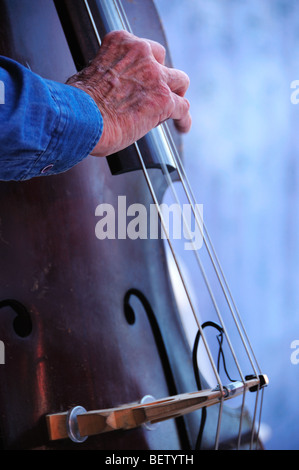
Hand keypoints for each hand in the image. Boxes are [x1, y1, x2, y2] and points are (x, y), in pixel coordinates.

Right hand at [66, 30, 190, 156]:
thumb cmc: (77, 104)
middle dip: (161, 78)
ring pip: (180, 82)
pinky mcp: (163, 100)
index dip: (143, 68)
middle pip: (163, 62)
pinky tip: (182, 126)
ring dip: (176, 95)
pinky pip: (183, 107)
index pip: (142, 51)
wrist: (81, 118)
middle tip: (156, 94)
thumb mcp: (88, 75)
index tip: (142, 81)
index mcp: (120, 44)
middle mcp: (141, 54)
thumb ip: (104, 77)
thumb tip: (105, 92)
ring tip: (173, 110)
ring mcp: (155, 76)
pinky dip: (183, 119)